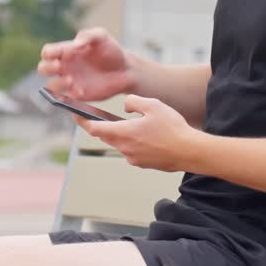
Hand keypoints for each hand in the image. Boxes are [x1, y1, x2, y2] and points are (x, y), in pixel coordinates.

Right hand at [38, 27, 133, 100]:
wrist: (125, 69)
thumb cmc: (111, 50)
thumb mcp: (101, 36)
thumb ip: (88, 36)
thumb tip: (75, 45)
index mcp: (66, 50)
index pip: (48, 52)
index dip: (48, 53)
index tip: (58, 54)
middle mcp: (65, 66)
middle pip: (43, 68)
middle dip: (47, 68)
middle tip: (60, 66)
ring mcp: (70, 81)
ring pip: (51, 85)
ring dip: (57, 84)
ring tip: (71, 80)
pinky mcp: (78, 95)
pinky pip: (65, 98)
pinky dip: (69, 96)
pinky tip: (81, 91)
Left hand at [75, 95, 198, 172]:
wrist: (190, 151)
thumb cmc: (173, 128)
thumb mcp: (153, 105)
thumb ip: (133, 101)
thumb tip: (125, 107)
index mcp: (124, 133)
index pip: (95, 128)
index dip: (83, 121)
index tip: (75, 114)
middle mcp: (125, 148)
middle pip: (105, 136)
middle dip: (101, 126)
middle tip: (98, 116)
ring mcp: (133, 158)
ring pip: (119, 143)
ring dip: (120, 134)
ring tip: (131, 123)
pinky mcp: (143, 164)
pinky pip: (131, 150)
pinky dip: (133, 142)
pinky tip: (146, 135)